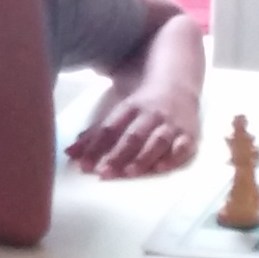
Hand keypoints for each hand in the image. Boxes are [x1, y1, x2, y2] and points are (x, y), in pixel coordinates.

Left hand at [67, 87, 198, 177]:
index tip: (83, 165)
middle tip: (104, 173)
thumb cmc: (142, 106)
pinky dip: (173, 157)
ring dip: (144, 157)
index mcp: (129, 108)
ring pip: (158, 141)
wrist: (178, 84)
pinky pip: (183, 146)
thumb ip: (95, 135)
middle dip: (118, 155)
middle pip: (133, 135)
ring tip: (130, 173)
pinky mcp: (189, 133)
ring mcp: (171, 124)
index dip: (95, 146)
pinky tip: (161, 168)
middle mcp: (150, 115)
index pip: (110, 128)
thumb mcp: (118, 113)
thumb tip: (69, 153)